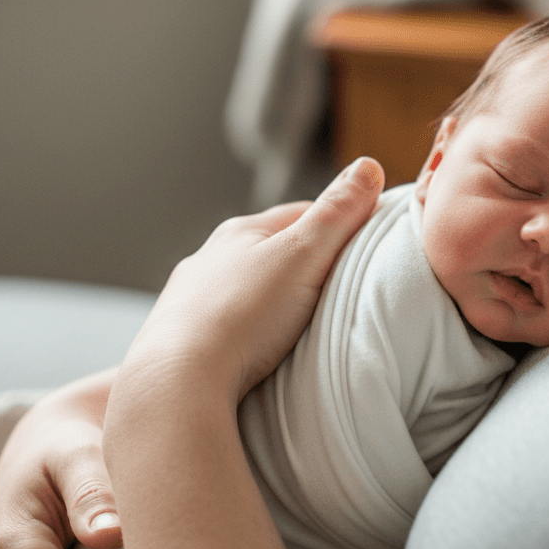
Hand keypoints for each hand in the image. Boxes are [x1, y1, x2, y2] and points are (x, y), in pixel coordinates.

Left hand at [116, 156, 383, 410]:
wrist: (179, 382)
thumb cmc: (242, 317)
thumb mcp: (303, 255)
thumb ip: (337, 213)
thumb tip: (368, 166)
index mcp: (241, 232)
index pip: (302, 214)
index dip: (340, 225)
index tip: (369, 244)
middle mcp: (210, 260)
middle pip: (271, 252)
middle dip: (305, 265)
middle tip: (341, 289)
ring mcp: (190, 300)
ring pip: (245, 290)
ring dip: (272, 301)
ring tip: (300, 325)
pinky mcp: (182, 341)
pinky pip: (225, 327)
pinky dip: (247, 332)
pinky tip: (257, 351)